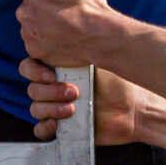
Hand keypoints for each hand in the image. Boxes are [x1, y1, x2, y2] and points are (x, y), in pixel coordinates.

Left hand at [16, 0, 117, 67]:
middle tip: (66, 11)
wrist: (99, 35)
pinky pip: (38, 42)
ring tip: (66, 26)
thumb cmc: (87, 3)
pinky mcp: (35, 50)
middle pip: (32, 6)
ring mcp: (28, 34)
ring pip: (34, 25)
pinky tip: (63, 38)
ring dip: (45, 24)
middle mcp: (24, 13)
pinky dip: (47, 41)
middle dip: (45, 7)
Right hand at [24, 60, 144, 143]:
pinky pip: (40, 130)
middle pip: (32, 90)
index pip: (30, 67)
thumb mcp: (98, 59)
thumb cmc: (120, 82)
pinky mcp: (62, 129)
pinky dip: (45, 128)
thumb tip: (63, 34)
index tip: (51, 74)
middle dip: (50, 92)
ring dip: (50, 108)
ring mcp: (56, 108)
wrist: (134, 110)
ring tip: (73, 109)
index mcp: (58, 69)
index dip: (34, 71)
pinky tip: (58, 124)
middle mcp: (54, 88)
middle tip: (74, 92)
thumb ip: (78, 49)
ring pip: (36, 109)